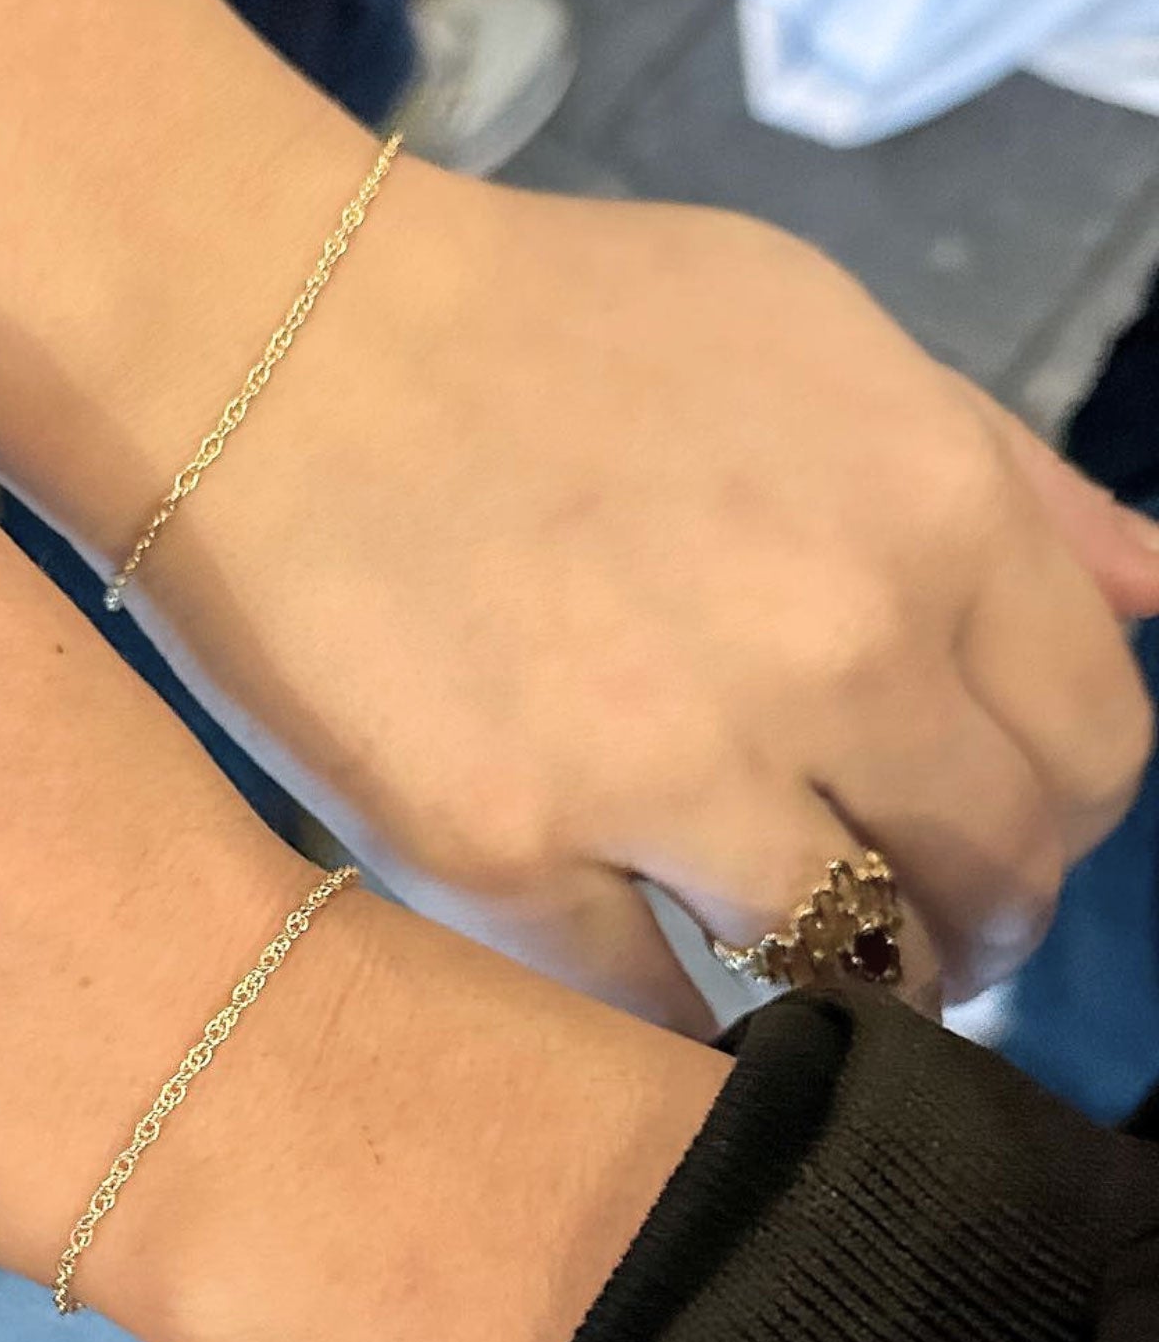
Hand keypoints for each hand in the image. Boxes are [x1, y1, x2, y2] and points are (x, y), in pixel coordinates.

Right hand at [119, 167, 1158, 1025]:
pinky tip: (648, 990)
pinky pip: (644, 1008)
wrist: (270, 343)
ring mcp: (661, 768)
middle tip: (906, 944)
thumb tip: (1152, 591)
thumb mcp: (805, 326)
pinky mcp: (502, 855)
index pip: (1093, 746)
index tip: (993, 855)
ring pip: (831, 965)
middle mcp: (831, 652)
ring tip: (779, 973)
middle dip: (966, 930)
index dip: (1056, 825)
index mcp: (929, 510)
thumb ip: (998, 467)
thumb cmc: (534, 323)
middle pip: (985, 877)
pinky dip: (667, 1019)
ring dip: (830, 989)